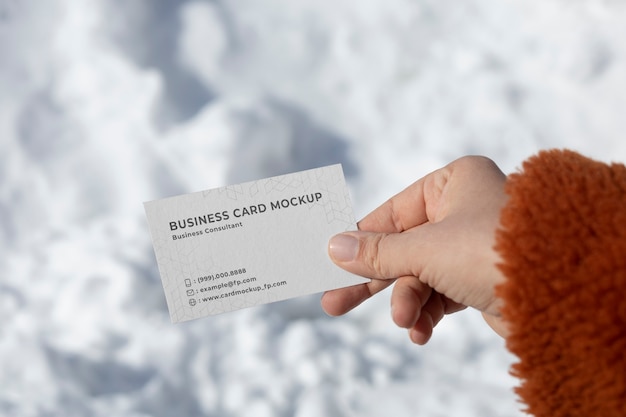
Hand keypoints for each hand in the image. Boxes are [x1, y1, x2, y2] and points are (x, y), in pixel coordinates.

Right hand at [321, 156, 508, 343]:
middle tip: (333, 303)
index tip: (329, 260)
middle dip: (371, 280)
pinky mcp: (480, 279)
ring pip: (419, 275)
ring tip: (404, 322)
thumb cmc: (491, 251)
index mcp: (451, 184)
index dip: (359, 240)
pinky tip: (421, 332)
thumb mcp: (425, 249)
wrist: (562, 295)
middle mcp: (461, 210)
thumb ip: (378, 252)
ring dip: (407, 301)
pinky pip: (441, 294)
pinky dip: (427, 313)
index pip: (391, 213)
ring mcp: (470, 246)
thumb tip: (333, 247)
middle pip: (401, 247)